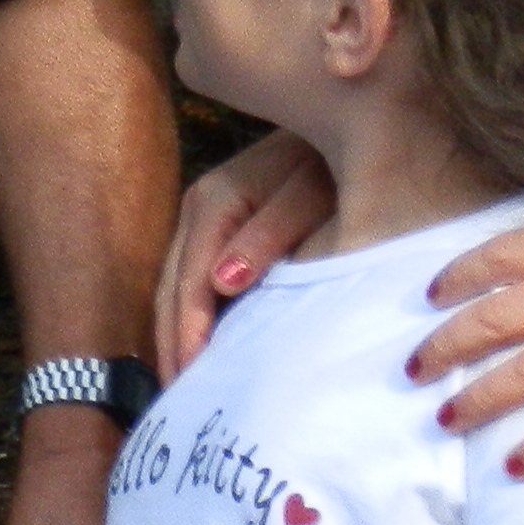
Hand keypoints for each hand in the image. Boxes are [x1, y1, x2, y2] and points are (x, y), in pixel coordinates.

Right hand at [154, 126, 331, 377]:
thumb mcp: (314, 194)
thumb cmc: (339, 161)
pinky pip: (192, 278)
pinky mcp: (222, 226)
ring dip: (175, 336)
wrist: (352, 120)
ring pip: (175, 286)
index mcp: (217, 199)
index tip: (190, 381)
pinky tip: (198, 350)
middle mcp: (200, 207)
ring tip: (183, 388)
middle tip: (178, 404)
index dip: (187, 332)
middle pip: (171, 287)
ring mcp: (206, 216)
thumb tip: (222, 282)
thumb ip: (271, 234)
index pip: (189, 280)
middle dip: (171, 345)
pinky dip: (191, 318)